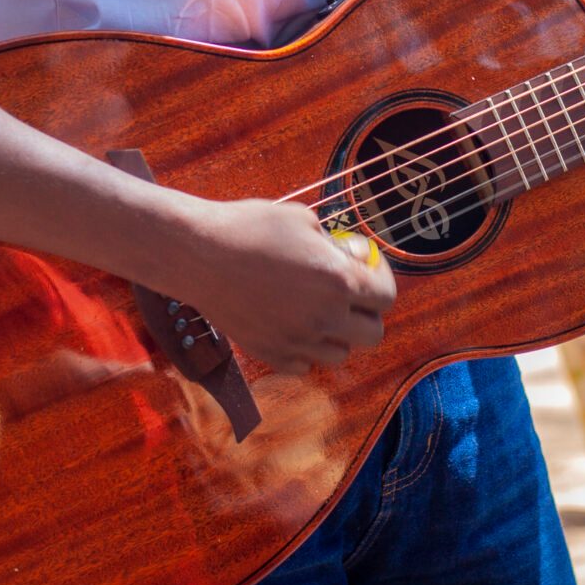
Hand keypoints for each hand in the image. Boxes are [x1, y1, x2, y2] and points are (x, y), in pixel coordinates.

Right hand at [166, 197, 395, 375]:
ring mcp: (297, 341)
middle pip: (373, 335)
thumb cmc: (250, 227)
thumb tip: (354, 257)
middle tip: (347, 295)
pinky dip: (304, 350)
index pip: (387, 297)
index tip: (366, 267)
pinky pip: (303, 365)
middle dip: (366, 313)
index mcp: (339, 280)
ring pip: (340, 355)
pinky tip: (290, 323)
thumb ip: (335, 244)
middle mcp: (324, 317)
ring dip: (336, 335)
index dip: (381, 279)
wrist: (198, 253)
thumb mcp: (302, 219)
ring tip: (316, 309)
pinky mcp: (269, 354)